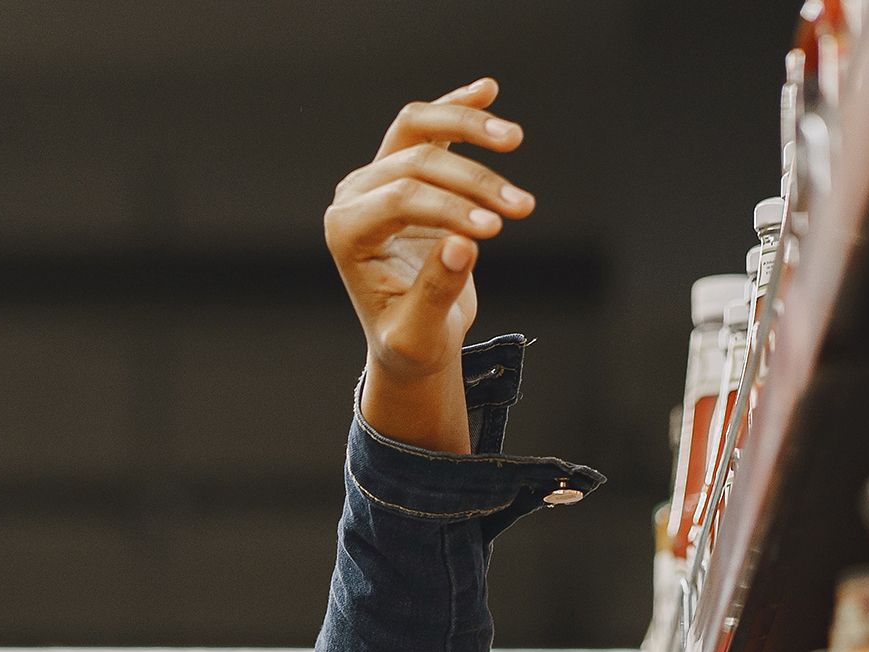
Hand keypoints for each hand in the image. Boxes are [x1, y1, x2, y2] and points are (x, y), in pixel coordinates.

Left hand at [325, 78, 534, 449]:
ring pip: (419, 126)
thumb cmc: (409, 343)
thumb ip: (436, 293)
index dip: (451, 206)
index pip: (402, 198)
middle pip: (417, 161)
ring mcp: (377, 176)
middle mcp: (354, 197)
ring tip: (514, 140)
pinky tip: (488, 90)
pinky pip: (429, 125)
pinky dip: (458, 107)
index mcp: (346, 233)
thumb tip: (463, 245)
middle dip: (474, 182)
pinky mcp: (405, 169)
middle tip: (522, 208)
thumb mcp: (419, 335)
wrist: (410, 340)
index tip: (493, 230)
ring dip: (469, 126)